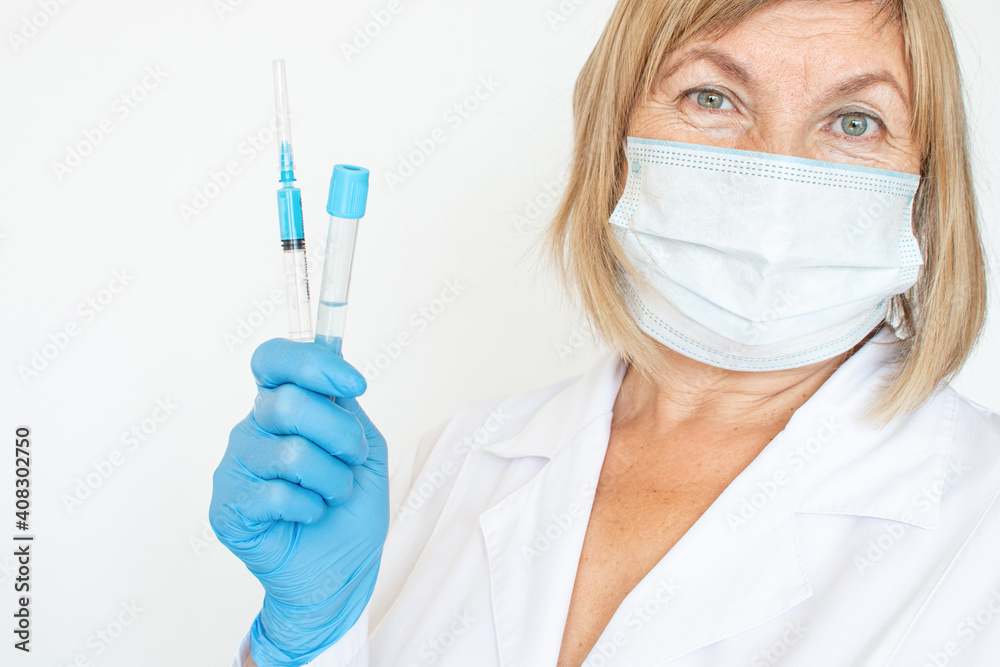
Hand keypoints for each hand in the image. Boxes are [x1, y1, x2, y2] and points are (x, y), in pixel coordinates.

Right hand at [210, 339, 389, 665]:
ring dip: (331, 479)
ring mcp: (236, 466)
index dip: (314, 363)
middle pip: (288, 403)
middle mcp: (253, 428)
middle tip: (352, 458)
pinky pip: (276, 495)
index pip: (275, 359)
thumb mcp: (365, 449)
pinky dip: (310, 508)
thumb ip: (347, 409)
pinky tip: (308, 516)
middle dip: (340, 434)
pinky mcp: (227, 507)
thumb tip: (336, 371)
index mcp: (283, 406)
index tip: (355, 385)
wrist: (340, 570)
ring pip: (291, 454)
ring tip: (331, 494)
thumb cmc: (348, 507)